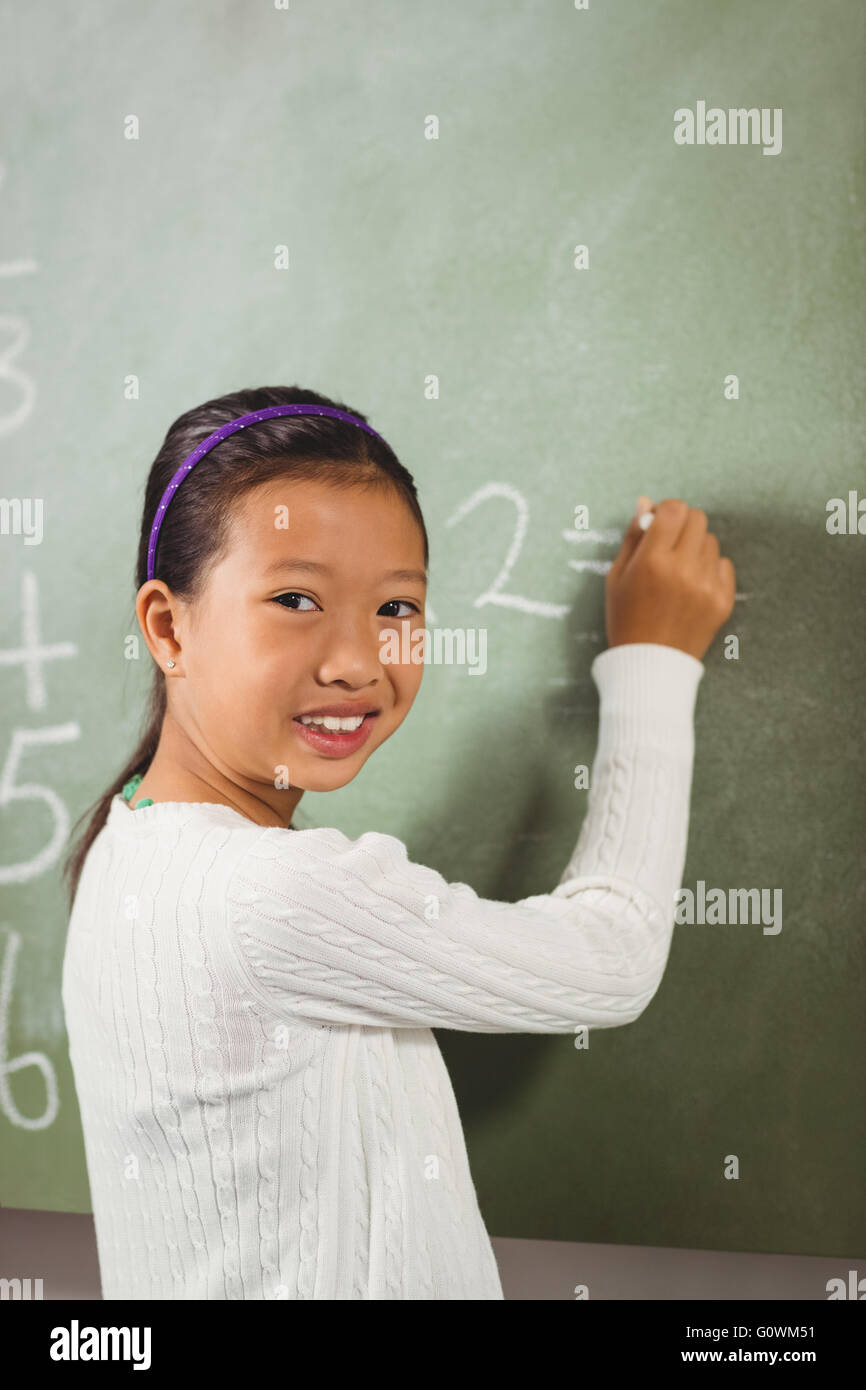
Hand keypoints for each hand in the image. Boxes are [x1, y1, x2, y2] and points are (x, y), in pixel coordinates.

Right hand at [604, 497, 735, 660]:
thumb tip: (646, 503)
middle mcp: (682, 569)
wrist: (649, 665)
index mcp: (652, 560)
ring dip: (695, 548)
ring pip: (711, 541)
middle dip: (682, 525)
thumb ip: (633, 537)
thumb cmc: (626, 619)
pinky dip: (709, 569)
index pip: (673, 509)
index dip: (666, 511)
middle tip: (669, 544)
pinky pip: (724, 564)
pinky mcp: (723, 600)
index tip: (659, 524)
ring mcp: (706, 585)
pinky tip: (692, 587)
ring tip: (679, 572)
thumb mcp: (617, 577)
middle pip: (697, 518)